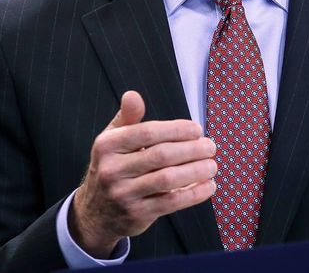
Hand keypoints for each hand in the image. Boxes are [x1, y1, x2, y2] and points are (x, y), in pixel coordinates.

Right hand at [70, 91, 216, 257]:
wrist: (96, 212)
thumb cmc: (113, 167)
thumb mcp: (112, 140)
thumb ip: (127, 118)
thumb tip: (133, 95)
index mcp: (107, 145)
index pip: (147, 133)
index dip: (176, 129)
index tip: (197, 129)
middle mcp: (112, 169)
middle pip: (160, 155)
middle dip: (191, 149)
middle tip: (210, 146)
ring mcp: (124, 194)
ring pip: (167, 179)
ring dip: (195, 171)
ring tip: (212, 165)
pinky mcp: (137, 214)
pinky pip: (171, 202)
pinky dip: (193, 194)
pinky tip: (208, 186)